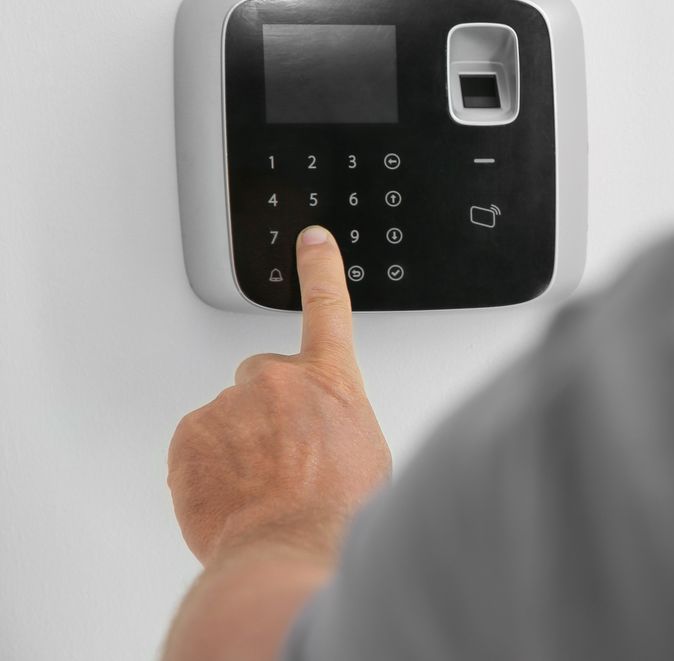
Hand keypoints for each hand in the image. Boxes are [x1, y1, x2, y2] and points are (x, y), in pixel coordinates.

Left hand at [168, 226, 390, 566]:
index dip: (320, 269)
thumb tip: (330, 435)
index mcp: (330, 380)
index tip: (312, 240)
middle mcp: (278, 381)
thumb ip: (343, 422)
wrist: (288, 547)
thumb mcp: (369, 456)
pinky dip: (207, 471)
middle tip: (282, 460)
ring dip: (238, 448)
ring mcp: (230, 406)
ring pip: (228, 420)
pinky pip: (196, 449)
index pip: (328, 308)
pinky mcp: (189, 436)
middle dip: (268, 412)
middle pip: (264, 381)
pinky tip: (233, 498)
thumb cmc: (335, 512)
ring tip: (262, 492)